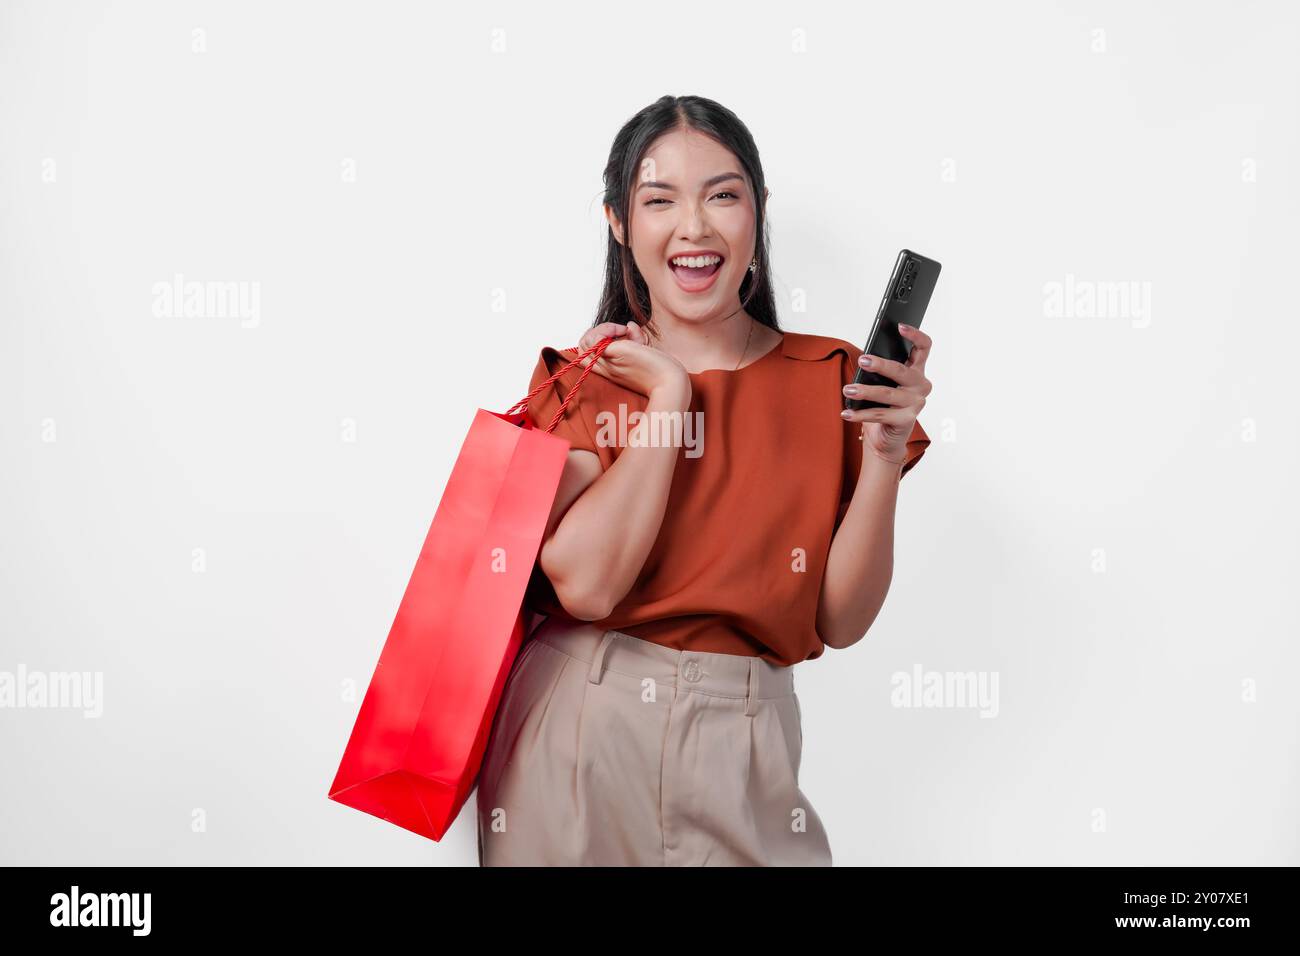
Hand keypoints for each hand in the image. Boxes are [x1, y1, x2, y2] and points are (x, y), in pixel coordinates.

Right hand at [568, 321, 690, 403]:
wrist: (670, 382)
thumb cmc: (661, 370)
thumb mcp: (643, 352)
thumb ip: (635, 338)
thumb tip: (629, 325)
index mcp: (611, 369)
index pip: (587, 356)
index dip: (597, 341)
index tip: (619, 337)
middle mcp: (606, 368)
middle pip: (581, 349)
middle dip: (595, 333)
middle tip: (618, 332)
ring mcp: (609, 363)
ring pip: (584, 343)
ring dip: (600, 330)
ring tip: (620, 330)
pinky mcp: (616, 355)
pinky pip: (595, 340)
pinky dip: (605, 329)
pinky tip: (624, 330)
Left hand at [840, 324, 932, 462]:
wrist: (886, 437)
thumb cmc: (883, 405)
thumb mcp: (882, 383)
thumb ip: (879, 371)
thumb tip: (864, 360)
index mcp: (917, 371)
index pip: (924, 347)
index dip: (915, 335)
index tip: (899, 326)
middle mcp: (921, 386)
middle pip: (902, 370)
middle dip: (881, 365)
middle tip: (862, 361)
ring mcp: (916, 404)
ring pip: (887, 393)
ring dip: (864, 391)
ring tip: (847, 390)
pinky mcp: (907, 420)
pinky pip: (880, 414)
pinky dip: (860, 414)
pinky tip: (846, 413)